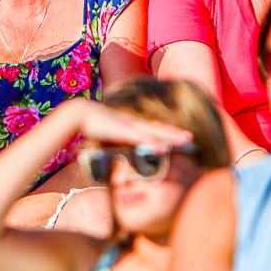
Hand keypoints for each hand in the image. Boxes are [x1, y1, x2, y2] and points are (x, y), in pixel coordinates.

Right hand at [65, 99, 192, 150]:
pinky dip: (152, 142)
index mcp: (130, 125)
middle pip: (158, 129)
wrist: (77, 114)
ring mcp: (128, 125)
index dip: (168, 134)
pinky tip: (163, 148)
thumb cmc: (92, 126)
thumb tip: (120, 157)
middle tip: (192, 138)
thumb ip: (116, 145)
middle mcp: (133, 123)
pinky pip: (140, 137)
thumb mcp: (107, 138)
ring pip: (153, 132)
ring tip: (186, 140)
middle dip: (175, 134)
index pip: (153, 130)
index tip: (183, 139)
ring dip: (170, 136)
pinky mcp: (120, 129)